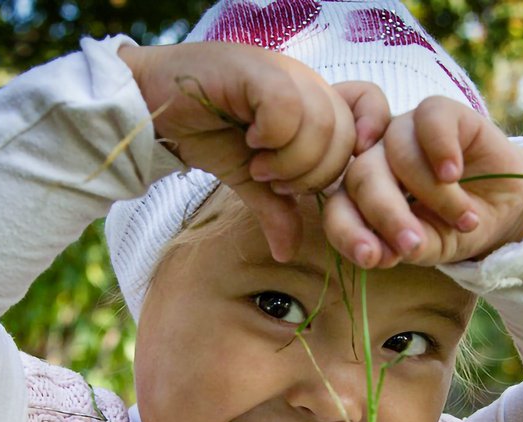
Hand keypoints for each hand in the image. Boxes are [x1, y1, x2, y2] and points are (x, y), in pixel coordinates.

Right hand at [119, 42, 389, 260]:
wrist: (152, 105)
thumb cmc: (204, 131)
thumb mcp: (248, 179)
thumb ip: (274, 208)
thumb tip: (287, 252)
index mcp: (314, 101)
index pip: (370, 105)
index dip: (369, 134)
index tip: (335, 173)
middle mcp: (305, 80)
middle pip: (345, 134)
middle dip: (312, 173)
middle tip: (274, 179)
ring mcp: (283, 71)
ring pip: (320, 125)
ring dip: (289, 161)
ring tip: (259, 165)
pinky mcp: (255, 69)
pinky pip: (287, 109)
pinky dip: (271, 137)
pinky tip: (248, 140)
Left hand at [323, 96, 522, 267]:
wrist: (505, 206)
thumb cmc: (455, 227)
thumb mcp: (430, 247)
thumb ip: (403, 248)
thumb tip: (381, 254)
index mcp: (361, 194)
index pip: (338, 209)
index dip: (348, 233)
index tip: (371, 258)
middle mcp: (375, 159)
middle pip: (362, 177)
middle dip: (387, 215)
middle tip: (414, 245)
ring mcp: (404, 132)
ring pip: (398, 153)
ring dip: (433, 194)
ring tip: (465, 221)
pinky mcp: (439, 112)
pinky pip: (429, 118)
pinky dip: (440, 147)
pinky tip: (453, 173)